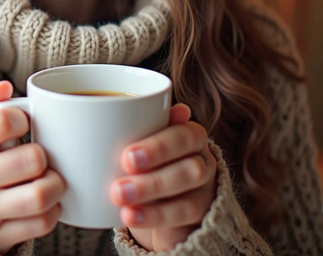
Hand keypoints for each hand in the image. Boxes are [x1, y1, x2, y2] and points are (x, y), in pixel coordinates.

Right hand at [0, 81, 65, 253]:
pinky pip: (41, 223)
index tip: (22, 126)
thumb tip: (4, 87)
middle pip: (30, 159)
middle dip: (43, 155)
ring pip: (40, 195)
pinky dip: (53, 210)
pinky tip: (44, 201)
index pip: (4, 121)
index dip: (24, 119)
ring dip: (55, 184)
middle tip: (38, 155)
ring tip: (49, 177)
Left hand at [110, 103, 216, 251]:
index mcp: (191, 135)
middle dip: (154, 177)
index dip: (158, 147)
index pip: (183, 136)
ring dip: (152, 193)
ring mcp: (204, 191)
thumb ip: (138, 122)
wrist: (160, 200)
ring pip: (187, 196)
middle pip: (189, 167)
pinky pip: (183, 218)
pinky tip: (131, 215)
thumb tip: (139, 104)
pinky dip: (155, 216)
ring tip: (119, 197)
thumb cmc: (146, 158)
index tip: (126, 156)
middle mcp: (203, 160)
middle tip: (120, 179)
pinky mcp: (199, 216)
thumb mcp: (139, 137)